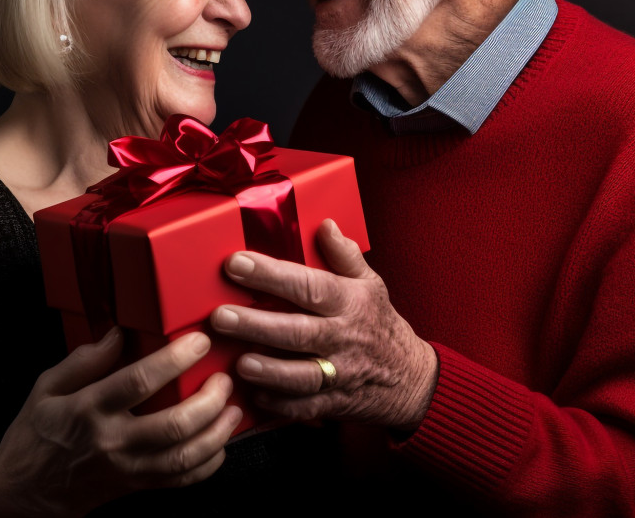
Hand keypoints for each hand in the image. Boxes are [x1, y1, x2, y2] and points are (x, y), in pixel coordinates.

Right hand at [0, 329, 242, 517]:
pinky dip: (207, 465)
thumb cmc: (37, 434)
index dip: (174, 359)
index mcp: (88, 409)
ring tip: (233, 410)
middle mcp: (112, 441)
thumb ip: (84, 360)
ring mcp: (127, 468)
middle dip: (209, 401)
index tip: (198, 341)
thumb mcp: (47, 387)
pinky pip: (180, 481)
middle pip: (173, 425)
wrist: (25, 492)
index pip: (139, 381)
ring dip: (217, 434)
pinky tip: (220, 446)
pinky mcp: (135, 486)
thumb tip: (118, 332)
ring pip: (183, 457)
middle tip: (224, 379)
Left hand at [209, 219, 437, 429]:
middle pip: (298, 331)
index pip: (309, 285)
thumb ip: (345, 255)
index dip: (272, 274)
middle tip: (222, 317)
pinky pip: (306, 408)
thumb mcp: (371, 284)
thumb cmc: (381, 325)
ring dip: (269, 370)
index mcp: (349, 303)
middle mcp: (343, 338)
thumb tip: (325, 225)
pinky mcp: (334, 403)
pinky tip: (255, 396)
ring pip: (302, 375)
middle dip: (257, 324)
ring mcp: (340, 374)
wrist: (412, 378)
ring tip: (240, 363)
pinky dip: (281, 405)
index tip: (237, 263)